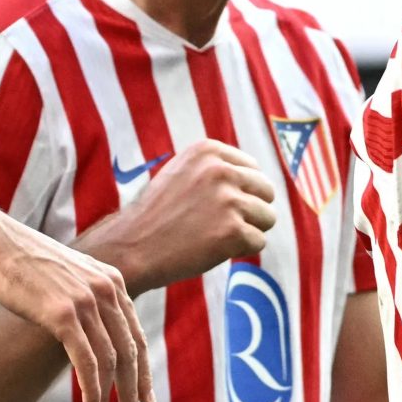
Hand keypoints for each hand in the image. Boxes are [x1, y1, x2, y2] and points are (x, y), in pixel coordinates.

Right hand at [0, 206, 153, 401]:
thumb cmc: (20, 261)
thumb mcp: (65, 277)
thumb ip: (84, 299)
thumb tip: (87, 330)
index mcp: (112, 281)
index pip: (136, 335)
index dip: (143, 370)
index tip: (145, 397)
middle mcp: (106, 289)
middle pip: (130, 351)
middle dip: (133, 390)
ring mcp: (86, 301)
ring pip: (111, 361)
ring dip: (109, 398)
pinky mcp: (63, 314)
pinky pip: (88, 362)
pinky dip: (92, 391)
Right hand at [81, 141, 277, 292]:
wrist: (133, 247)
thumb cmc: (158, 214)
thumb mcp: (182, 172)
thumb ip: (215, 168)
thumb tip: (257, 176)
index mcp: (208, 150)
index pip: (253, 168)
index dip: (242, 192)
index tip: (219, 206)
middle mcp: (220, 170)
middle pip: (266, 190)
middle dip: (252, 210)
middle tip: (222, 224)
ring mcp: (228, 200)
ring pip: (268, 217)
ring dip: (249, 231)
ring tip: (216, 236)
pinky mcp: (233, 231)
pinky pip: (258, 242)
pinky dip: (241, 250)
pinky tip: (215, 249)